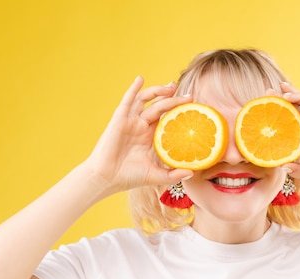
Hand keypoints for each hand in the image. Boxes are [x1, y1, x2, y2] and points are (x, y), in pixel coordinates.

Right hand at [83, 76, 193, 194]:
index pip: (166, 118)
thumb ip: (173, 174)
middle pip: (159, 106)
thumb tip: (192, 173)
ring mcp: (130, 121)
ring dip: (158, 91)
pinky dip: (133, 89)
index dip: (177, 110)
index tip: (192, 106)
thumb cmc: (128, 177)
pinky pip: (127, 100)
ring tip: (171, 87)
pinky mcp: (119, 119)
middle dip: (173, 98)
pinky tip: (140, 79)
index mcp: (149, 136)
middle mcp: (140, 126)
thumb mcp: (156, 176)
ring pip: (145, 100)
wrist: (107, 178)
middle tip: (188, 95)